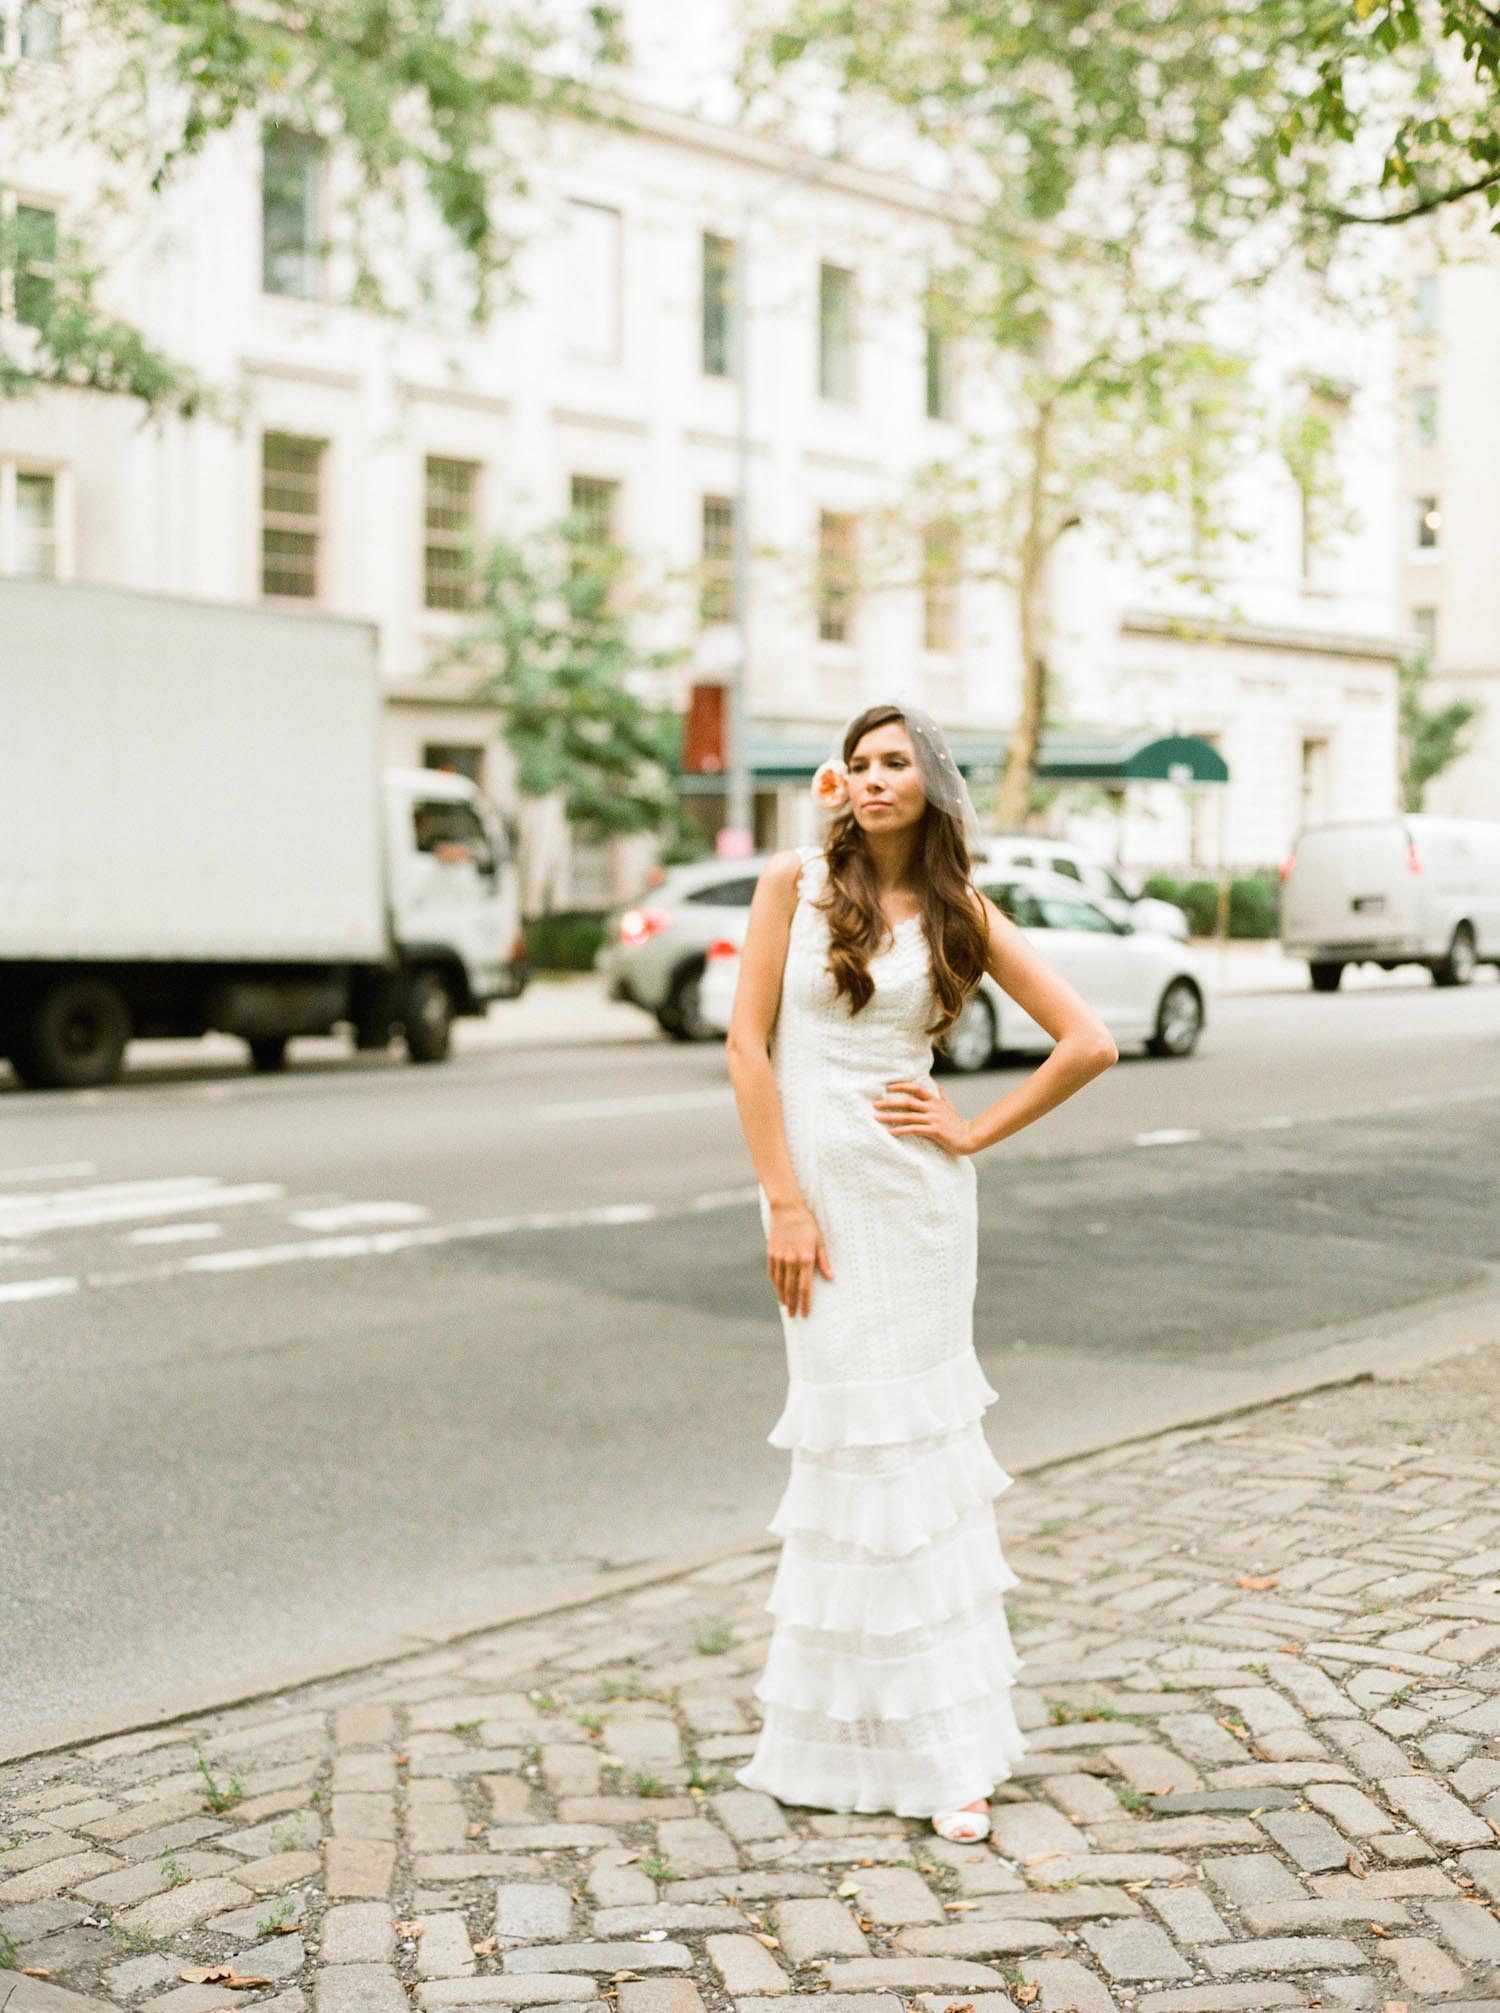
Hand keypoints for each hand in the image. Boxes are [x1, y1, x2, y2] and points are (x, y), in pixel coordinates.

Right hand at [766, 1200, 833, 1317]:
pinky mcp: (771, 1253)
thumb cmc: (807, 1225)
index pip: (805, 1287)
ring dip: (782, 1296)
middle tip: (793, 1315)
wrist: (787, 1210)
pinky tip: (777, 1290)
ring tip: (785, 1305)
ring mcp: (779, 1257)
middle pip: (790, 1289)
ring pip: (779, 1283)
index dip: (805, 1302)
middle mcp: (791, 1261)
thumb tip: (831, 1277)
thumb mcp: (819, 1242)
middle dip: (793, 1304)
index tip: (806, 1314)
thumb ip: (823, 1261)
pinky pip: (772, 1273)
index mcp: (805, 1259)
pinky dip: (775, 1284)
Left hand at [873, 1078, 975, 1154]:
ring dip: (891, 1117)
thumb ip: (939, 1094)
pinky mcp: (935, 1131)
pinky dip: (901, 1130)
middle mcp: (933, 1108)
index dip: (902, 1086)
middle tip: (875, 1104)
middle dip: (890, 1102)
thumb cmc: (956, 1123)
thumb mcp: (948, 1106)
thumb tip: (933, 1082)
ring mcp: (934, 1119)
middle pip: (908, 1102)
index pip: (916, 1088)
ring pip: (908, 1116)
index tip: (888, 1087)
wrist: (970, 1137)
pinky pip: (914, 1130)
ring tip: (877, 1118)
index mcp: (935, 1101)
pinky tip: (891, 1132)